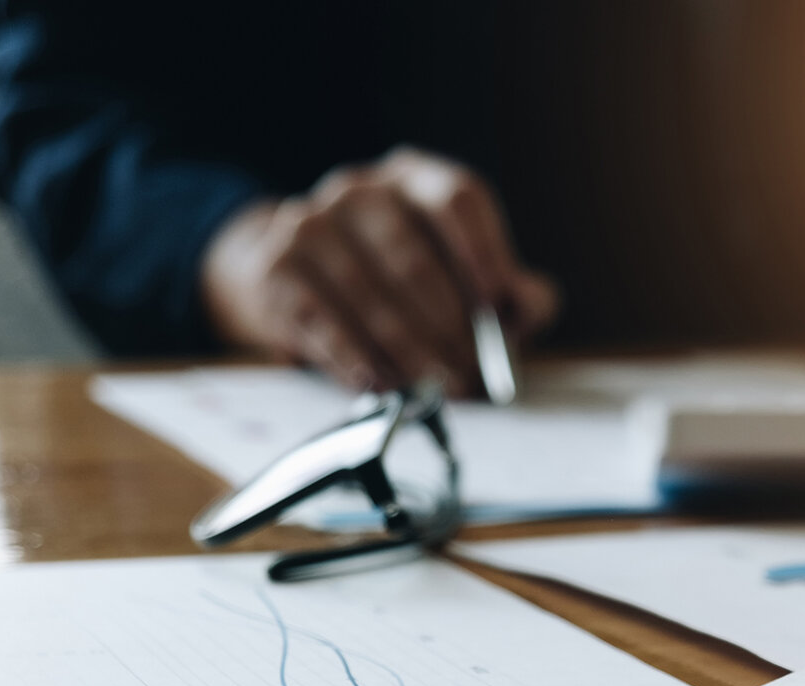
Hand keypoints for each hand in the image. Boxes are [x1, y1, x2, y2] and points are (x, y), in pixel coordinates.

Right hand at [201, 147, 557, 394]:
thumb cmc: (404, 278)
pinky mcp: (276, 266)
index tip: (501, 306)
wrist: (301, 276)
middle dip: (447, 325)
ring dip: (407, 349)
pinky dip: (354, 357)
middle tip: (471, 374)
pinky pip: (319, 317)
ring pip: (368, 292)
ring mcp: (311, 222)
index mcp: (417, 179)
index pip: (458, 199)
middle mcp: (361, 189)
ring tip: (436, 388)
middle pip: (412, 255)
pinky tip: (379, 384)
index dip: (484, 252)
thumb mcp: (467, 277)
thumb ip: (514, 292)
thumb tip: (528, 307)